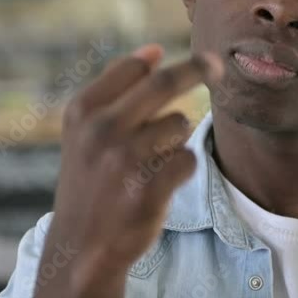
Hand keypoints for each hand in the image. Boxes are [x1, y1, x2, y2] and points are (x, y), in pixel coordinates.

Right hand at [48, 43, 223, 295]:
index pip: (134, 68)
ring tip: (153, 163)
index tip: (188, 61)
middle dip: (197, 69)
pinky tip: (161, 183)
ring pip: (180, 124)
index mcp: (82, 111)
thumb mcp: (84, 132)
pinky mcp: (148, 189)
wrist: (81, 246)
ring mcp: (124, 160)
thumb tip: (154, 50)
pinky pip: (188, 158)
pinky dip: (183, 168)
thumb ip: (116, 89)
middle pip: (164, 83)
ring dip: (178, 139)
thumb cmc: (91, 180)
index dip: (162, 64)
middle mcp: (101, 130)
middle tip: (216, 67)